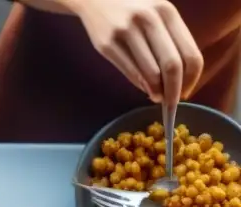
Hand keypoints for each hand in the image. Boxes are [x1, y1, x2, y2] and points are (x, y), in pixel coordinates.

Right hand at [73, 0, 202, 102]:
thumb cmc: (132, 9)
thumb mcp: (156, 14)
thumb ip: (169, 40)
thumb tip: (177, 78)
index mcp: (167, 12)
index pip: (190, 53)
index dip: (192, 79)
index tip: (187, 92)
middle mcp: (149, 19)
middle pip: (172, 66)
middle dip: (174, 91)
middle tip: (172, 105)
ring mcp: (126, 32)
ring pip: (150, 73)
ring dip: (155, 91)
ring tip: (156, 96)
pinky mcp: (106, 44)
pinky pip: (129, 72)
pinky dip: (140, 85)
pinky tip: (143, 87)